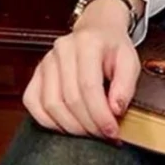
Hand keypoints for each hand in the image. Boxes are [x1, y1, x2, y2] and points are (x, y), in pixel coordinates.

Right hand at [22, 0, 140, 139]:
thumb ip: (126, 84)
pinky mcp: (36, 73)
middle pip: (70, 98)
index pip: (89, 86)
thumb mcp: (130, 60)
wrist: (98, 30)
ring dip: (70, 126)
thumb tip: (115, 109)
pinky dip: (49, 121)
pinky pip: (34, 104)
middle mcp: (63, 49)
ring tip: (89, 131)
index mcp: (88, 42)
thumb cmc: (113, 47)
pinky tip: (68, 125)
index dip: (100, 113)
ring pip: (51, 104)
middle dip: (88, 123)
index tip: (111, 130)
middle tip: (103, 134)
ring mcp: (46, 61)